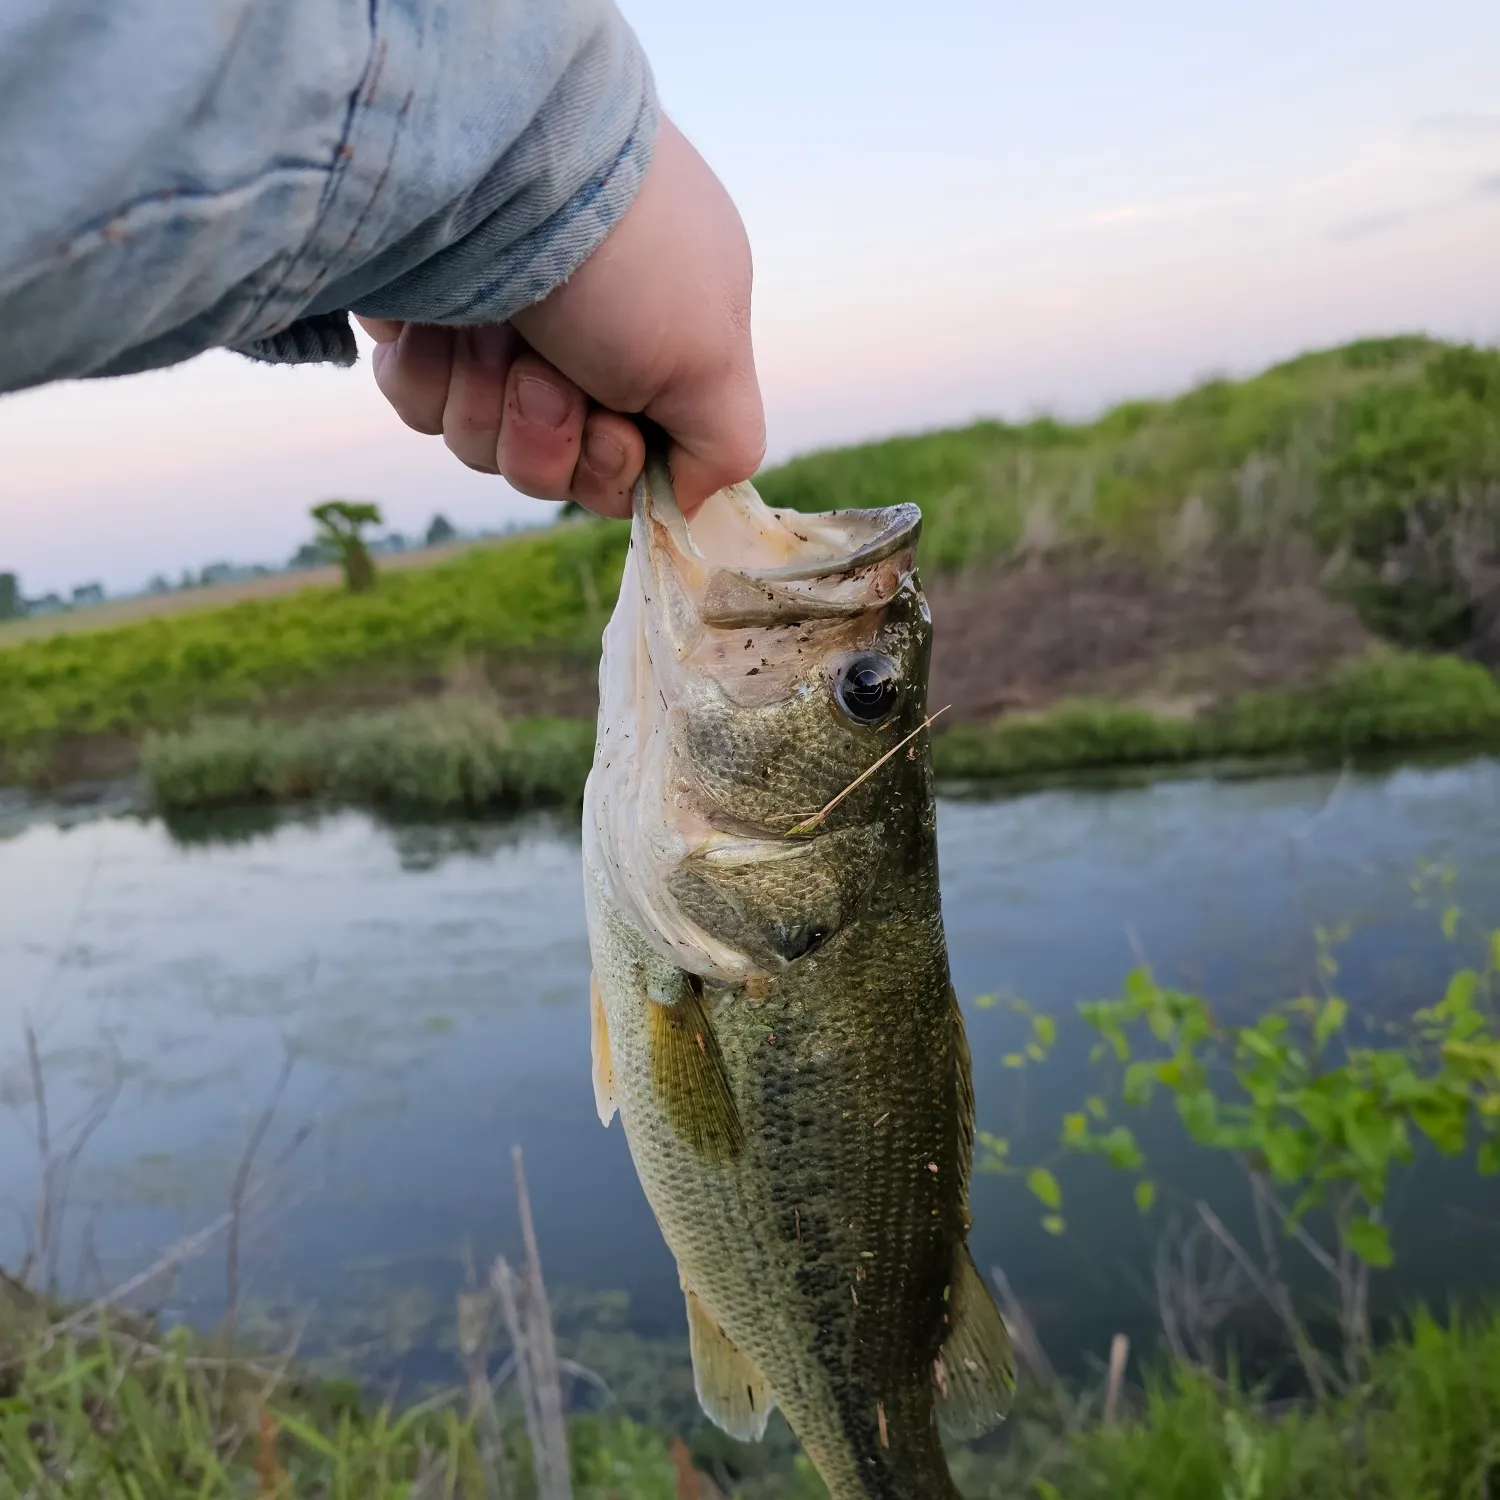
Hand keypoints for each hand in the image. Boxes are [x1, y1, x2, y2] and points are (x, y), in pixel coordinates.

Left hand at [357, 117, 764, 518]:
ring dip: (488, 405)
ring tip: (499, 335)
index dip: (609, 467)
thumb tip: (686, 501)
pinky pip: (419, 403)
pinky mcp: (419, 318)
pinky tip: (443, 326)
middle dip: (544, 436)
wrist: (506, 160)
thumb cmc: (630, 261)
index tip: (611, 425)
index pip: (623, 465)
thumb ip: (726, 447)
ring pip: (479, 444)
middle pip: (547, 467)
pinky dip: (430, 376)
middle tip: (545, 375)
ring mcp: (495, 329)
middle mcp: (577, 338)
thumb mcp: (715, 362)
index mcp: (655, 345)